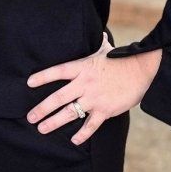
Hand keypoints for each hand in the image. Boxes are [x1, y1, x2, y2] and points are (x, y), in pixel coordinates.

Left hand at [25, 32, 161, 144]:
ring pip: (70, 112)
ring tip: (41, 129)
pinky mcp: (106, 110)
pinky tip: (74, 141)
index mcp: (83, 67)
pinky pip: (91, 125)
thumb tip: (99, 31)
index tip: (29, 83)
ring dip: (54, 122)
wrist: (142, 69)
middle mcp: (85, 83)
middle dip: (42, 108)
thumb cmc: (123, 59)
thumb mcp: (106, 49)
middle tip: (30, 117)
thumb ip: (98, 43)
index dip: (43, 77)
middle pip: (58, 97)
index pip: (58, 72)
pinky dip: (82, 134)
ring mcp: (95, 98)